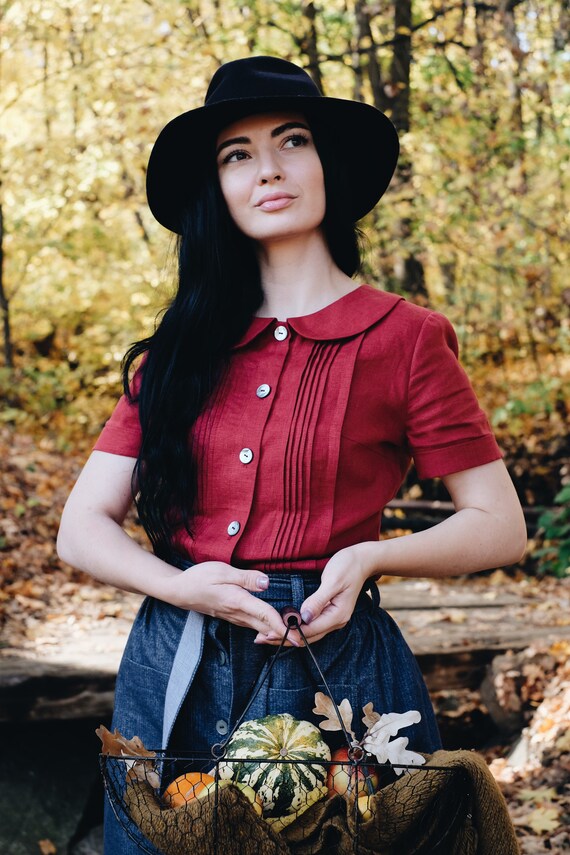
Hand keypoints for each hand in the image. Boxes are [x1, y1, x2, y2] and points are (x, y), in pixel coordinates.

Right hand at [166, 562, 298, 644]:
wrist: (179, 591)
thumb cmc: (200, 577)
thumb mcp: (222, 571)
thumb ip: (246, 577)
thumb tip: (267, 583)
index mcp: (238, 600)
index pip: (265, 614)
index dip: (282, 625)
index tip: (297, 634)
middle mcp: (237, 613)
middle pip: (266, 627)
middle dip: (285, 635)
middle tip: (304, 640)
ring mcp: (234, 617)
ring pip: (260, 629)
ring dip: (276, 634)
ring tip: (295, 636)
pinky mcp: (232, 617)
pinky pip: (252, 626)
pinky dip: (265, 629)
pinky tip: (273, 630)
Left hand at [254, 545, 373, 645]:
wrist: (362, 560)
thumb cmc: (347, 566)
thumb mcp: (332, 581)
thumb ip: (318, 600)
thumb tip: (303, 617)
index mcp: (337, 615)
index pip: (309, 631)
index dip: (288, 633)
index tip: (269, 633)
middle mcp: (336, 621)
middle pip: (307, 637)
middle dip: (284, 638)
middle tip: (260, 638)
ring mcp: (333, 618)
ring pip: (308, 634)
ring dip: (288, 635)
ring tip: (266, 636)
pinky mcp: (329, 613)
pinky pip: (311, 626)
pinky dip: (296, 628)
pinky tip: (283, 626)